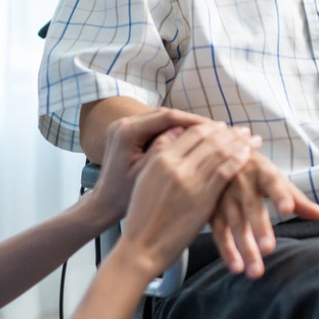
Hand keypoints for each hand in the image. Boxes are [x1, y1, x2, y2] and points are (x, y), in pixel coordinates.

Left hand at [88, 108, 209, 221]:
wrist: (103, 204)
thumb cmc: (124, 196)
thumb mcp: (148, 174)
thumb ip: (166, 151)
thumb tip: (192, 133)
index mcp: (127, 131)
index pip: (167, 117)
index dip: (193, 121)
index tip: (215, 127)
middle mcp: (123, 123)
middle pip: (164, 115)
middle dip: (191, 121)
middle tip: (215, 127)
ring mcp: (124, 126)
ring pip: (161, 119)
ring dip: (183, 125)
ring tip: (207, 132)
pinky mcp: (127, 132)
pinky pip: (155, 126)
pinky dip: (172, 131)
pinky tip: (190, 139)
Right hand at [117, 122, 255, 276]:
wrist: (141, 248)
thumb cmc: (142, 217)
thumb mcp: (144, 179)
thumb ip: (158, 155)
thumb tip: (176, 134)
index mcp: (159, 159)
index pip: (191, 132)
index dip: (212, 126)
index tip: (225, 127)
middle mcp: (174, 165)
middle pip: (208, 138)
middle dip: (230, 132)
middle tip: (245, 131)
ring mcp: (189, 181)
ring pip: (219, 152)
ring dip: (239, 143)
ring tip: (253, 141)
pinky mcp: (202, 198)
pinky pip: (224, 172)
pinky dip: (238, 160)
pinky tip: (248, 156)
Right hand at [210, 152, 318, 278]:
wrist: (218, 156)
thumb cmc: (256, 171)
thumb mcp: (275, 179)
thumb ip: (296, 198)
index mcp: (262, 172)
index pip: (273, 183)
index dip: (280, 195)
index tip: (287, 209)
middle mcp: (241, 183)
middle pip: (252, 207)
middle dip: (259, 228)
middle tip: (268, 249)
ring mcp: (224, 197)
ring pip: (235, 223)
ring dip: (244, 247)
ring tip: (254, 271)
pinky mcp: (212, 210)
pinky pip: (219, 232)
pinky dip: (227, 250)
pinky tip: (237, 268)